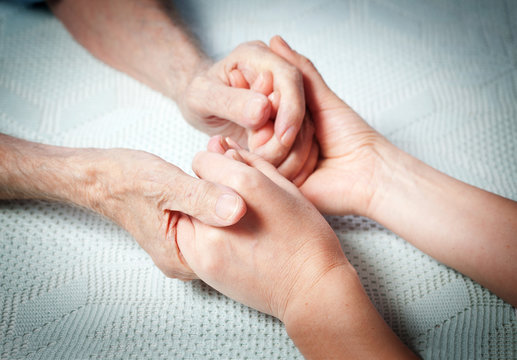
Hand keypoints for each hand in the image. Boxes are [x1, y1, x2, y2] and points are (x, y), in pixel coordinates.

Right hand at [85, 148, 245, 278]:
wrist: (102, 176)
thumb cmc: (127, 180)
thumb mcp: (167, 185)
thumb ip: (201, 198)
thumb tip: (237, 210)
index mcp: (182, 260)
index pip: (232, 247)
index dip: (247, 215)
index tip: (248, 181)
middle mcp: (187, 259)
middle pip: (230, 238)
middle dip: (240, 203)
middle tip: (239, 168)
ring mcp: (188, 246)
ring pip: (224, 225)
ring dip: (231, 197)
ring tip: (229, 168)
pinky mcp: (188, 229)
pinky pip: (214, 217)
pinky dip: (221, 196)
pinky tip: (221, 174)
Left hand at [174, 146, 414, 357]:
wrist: (310, 289)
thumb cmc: (306, 236)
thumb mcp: (286, 188)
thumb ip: (250, 161)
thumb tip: (219, 144)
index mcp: (246, 185)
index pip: (203, 159)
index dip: (216, 165)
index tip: (229, 178)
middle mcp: (219, 211)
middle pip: (193, 185)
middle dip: (208, 189)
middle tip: (235, 206)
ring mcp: (206, 242)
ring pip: (188, 213)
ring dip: (202, 214)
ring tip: (233, 226)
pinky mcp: (201, 265)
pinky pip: (188, 239)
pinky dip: (201, 237)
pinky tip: (228, 243)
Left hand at [179, 41, 314, 175]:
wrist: (200, 104)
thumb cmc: (198, 95)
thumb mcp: (202, 97)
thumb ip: (230, 101)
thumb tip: (264, 109)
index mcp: (259, 56)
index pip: (290, 78)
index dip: (291, 109)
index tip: (282, 137)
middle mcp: (278, 72)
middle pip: (304, 105)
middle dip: (287, 137)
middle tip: (262, 158)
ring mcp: (287, 97)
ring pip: (307, 127)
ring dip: (288, 152)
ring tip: (259, 163)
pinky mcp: (288, 119)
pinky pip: (301, 141)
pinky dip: (288, 159)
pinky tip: (269, 168)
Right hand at [269, 36, 391, 215]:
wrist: (367, 171)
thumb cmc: (350, 136)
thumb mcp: (321, 97)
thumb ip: (297, 71)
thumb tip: (274, 41)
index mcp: (283, 122)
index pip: (259, 105)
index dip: (272, 100)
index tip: (288, 102)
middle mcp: (275, 143)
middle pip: (257, 127)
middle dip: (287, 124)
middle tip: (313, 131)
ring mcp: (274, 165)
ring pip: (261, 148)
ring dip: (294, 146)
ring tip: (317, 152)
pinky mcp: (277, 185)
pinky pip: (268, 168)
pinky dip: (293, 162)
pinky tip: (311, 168)